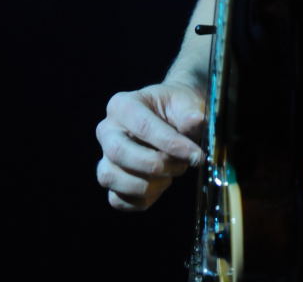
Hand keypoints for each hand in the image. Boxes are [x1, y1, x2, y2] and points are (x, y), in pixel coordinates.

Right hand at [96, 82, 204, 210]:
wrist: (173, 118)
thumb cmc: (177, 108)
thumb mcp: (187, 102)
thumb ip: (191, 113)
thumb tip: (196, 120)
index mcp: (123, 105)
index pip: (143, 126)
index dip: (171, 143)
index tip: (197, 155)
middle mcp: (107, 130)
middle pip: (118, 152)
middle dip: (155, 165)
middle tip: (182, 165)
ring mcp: (105, 156)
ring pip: (111, 178)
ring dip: (146, 184)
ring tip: (170, 175)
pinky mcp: (110, 180)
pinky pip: (117, 200)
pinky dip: (141, 200)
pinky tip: (160, 187)